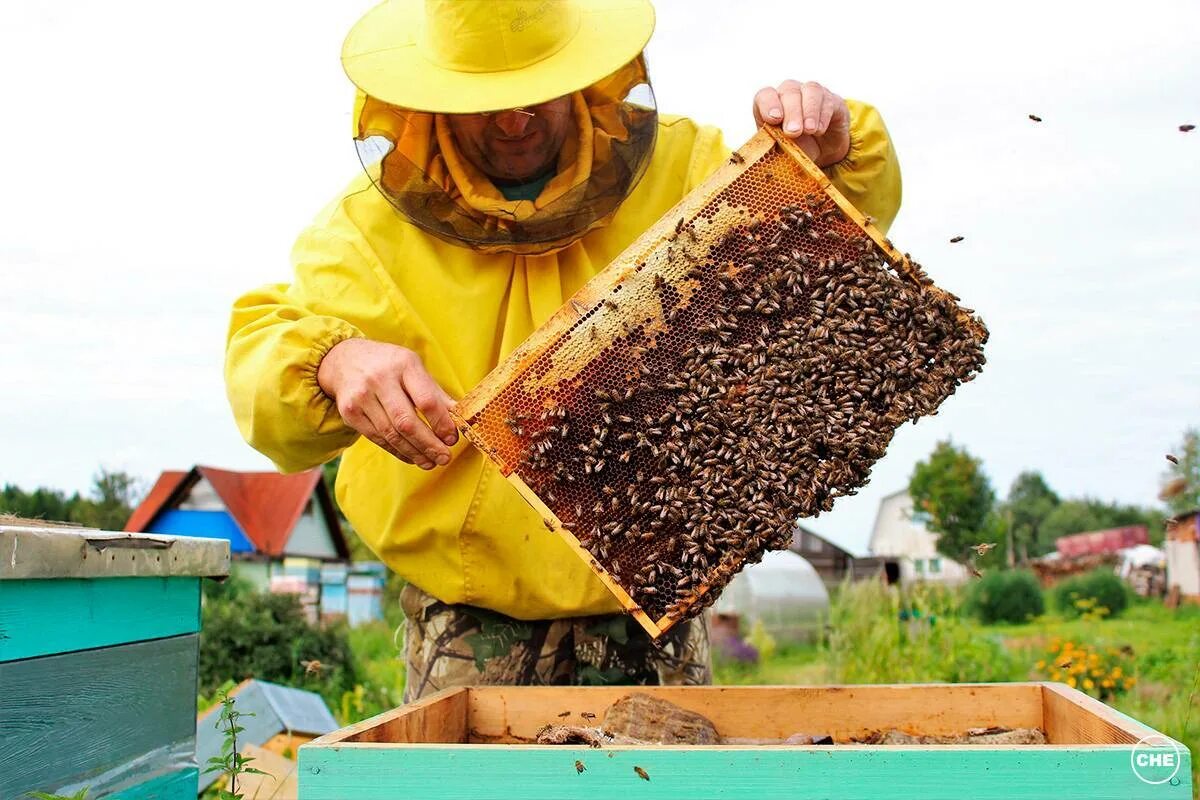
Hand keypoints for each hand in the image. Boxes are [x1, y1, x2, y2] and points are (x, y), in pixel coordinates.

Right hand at [317, 338, 458, 468]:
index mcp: (404, 365)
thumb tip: (461, 419)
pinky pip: (378, 438)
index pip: (426, 401)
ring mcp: (362, 397)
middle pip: (407, 422)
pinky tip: (412, 456)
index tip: (452, 438)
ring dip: (414, 452)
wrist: (344, 360)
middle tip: (444, 457)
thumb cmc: (389, 366)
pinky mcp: (350, 413)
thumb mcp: (414, 368)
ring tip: (430, 462)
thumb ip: (436, 394)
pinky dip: (398, 451)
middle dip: (429, 445)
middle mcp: (380, 379)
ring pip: (392, 434)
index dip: (441, 424)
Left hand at [753, 80, 850, 167]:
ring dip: (809, 111)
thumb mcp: (782, 152)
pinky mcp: (832, 100)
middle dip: (791, 112)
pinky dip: (823, 115)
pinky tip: (820, 130)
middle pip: (789, 91)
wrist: (821, 151)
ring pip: (811, 90)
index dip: (768, 104)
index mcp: (772, 104)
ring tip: (809, 130)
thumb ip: (774, 149)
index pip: (765, 95)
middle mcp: (790, 93)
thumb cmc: (795, 148)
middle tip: (793, 132)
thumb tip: (770, 156)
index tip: (773, 119)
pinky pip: (828, 100)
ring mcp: (811, 94)